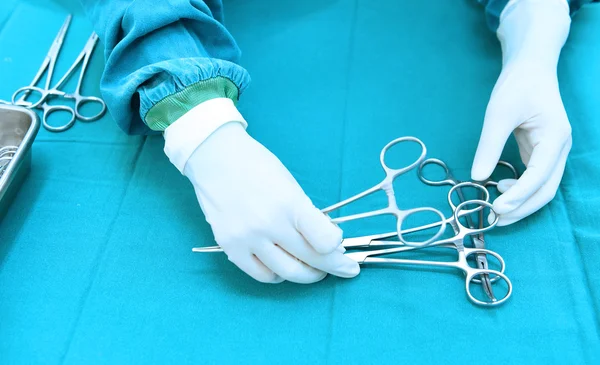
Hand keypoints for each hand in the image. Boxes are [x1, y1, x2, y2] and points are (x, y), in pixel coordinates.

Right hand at [182, 122, 359, 282]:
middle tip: (342, 268)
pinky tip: (283, 267)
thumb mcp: (290, 185)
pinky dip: (277, 275)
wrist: (216, 158)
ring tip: (313, 269)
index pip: (325, 242)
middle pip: (311, 260)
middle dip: (333, 267)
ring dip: (307, 274)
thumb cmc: (257, 166)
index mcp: (290, 204)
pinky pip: (261, 275)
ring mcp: (248, 239)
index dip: (337, 248)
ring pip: (287, 273)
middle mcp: (270, 225)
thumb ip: (306, 215)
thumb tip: (324, 241)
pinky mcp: (231, 247)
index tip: (340, 246)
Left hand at [471, 0, 571, 225]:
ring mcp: (552, 152)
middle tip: (496, 220)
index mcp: (555, 138)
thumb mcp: (498, 114)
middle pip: (546, 189)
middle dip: (522, 208)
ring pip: (543, 187)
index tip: (496, 209)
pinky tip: (501, 189)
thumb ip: (489, 147)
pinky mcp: (541, 152)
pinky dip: (520, 189)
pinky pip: (535, 178)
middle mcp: (559, 149)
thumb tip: (477, 178)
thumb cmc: (517, 85)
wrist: (530, 67)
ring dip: (522, 202)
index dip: (518, 196)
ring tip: (495, 209)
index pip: (539, 176)